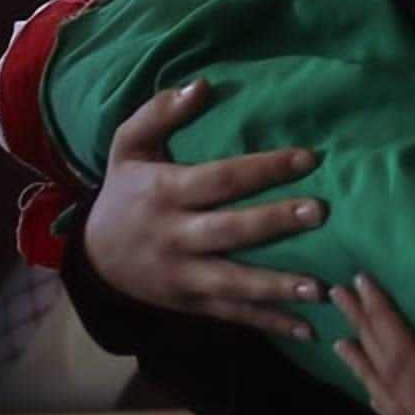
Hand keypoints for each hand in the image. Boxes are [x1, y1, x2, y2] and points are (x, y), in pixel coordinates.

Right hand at [85, 78, 326, 339]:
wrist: (94, 257)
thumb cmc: (124, 192)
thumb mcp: (129, 146)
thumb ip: (160, 112)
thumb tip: (202, 85)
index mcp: (166, 192)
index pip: (221, 179)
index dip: (264, 169)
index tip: (308, 158)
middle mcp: (176, 236)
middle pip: (230, 230)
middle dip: (275, 222)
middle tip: (319, 213)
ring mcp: (184, 276)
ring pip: (233, 282)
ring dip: (277, 287)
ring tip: (320, 288)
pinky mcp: (192, 304)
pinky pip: (234, 315)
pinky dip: (270, 323)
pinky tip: (307, 329)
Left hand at [331, 274, 414, 414]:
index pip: (405, 359)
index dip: (380, 318)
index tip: (361, 283)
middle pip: (388, 379)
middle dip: (362, 332)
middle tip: (338, 296)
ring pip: (388, 407)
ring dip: (363, 369)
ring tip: (341, 339)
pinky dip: (381, 403)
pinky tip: (373, 390)